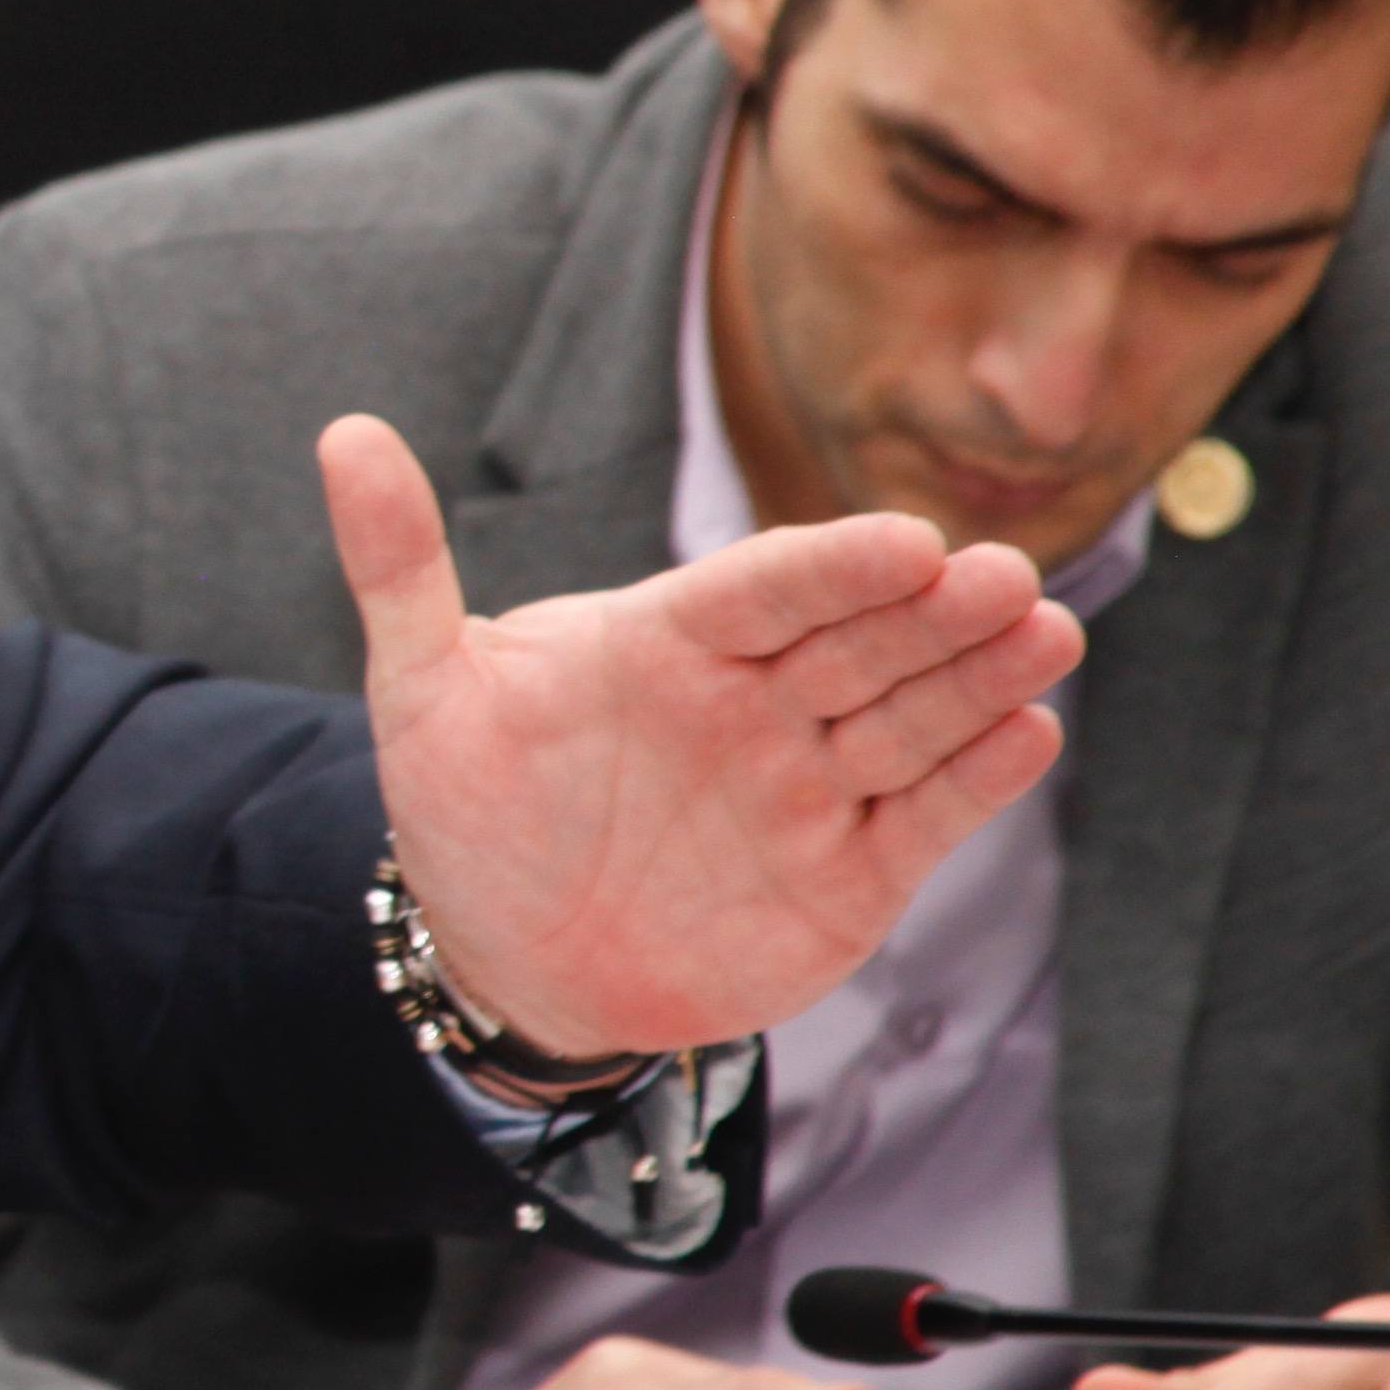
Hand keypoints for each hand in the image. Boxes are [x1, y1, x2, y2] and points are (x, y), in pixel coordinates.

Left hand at [329, 413, 1078, 1059]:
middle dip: (935, 610)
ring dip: (982, 677)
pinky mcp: (853, 869)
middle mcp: (759, 697)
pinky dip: (981, 778)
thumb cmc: (469, 810)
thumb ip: (397, 566)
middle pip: (861, 640)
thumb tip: (344, 432)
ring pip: (912, 716)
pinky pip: (927, 815)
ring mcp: (812, 780)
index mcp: (671, 638)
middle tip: (1004, 575)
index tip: (901, 542)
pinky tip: (1031, 732)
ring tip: (1045, 632)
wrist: (506, 957)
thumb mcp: (421, 690)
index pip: (764, 585)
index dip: (832, 565)